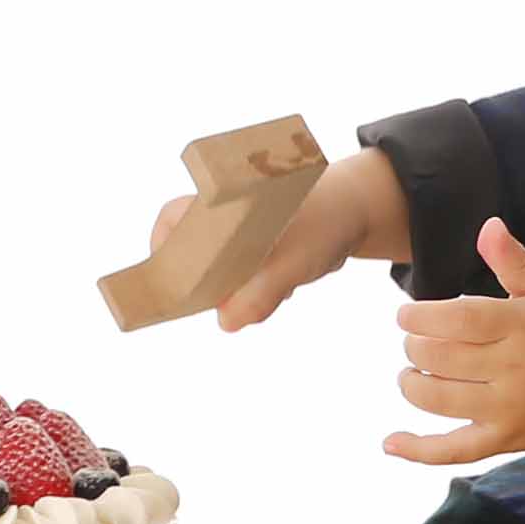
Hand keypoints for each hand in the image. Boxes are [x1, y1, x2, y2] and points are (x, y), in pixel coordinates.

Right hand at [148, 149, 412, 331]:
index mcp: (223, 201)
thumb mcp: (292, 262)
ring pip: (224, 273)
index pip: (171, 220)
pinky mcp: (259, 251)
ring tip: (280, 284)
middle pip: (194, 255)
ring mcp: (241, 235)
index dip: (164, 252)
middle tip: (238, 298)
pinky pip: (247, 279)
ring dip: (245, 290)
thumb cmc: (323, 222)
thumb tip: (226, 321)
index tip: (175, 284)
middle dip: (216, 284)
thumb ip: (258, 295)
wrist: (360, 211)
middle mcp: (225, 216)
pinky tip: (289, 282)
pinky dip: (263, 289)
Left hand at [383, 218, 524, 469]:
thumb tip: (487, 226)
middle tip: (413, 339)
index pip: (462, 321)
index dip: (424, 317)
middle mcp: (514, 371)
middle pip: (443, 358)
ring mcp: (508, 411)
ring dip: (412, 383)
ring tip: (411, 370)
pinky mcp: (504, 440)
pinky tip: (390, 443)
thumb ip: (514, 260)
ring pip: (441, 399)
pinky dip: (419, 450)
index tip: (404, 315)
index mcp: (523, 327)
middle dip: (415, 346)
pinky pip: (455, 450)